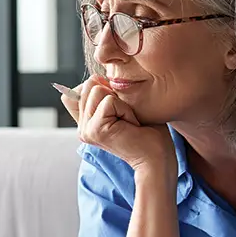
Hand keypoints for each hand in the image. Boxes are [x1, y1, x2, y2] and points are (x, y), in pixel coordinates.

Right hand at [58, 76, 174, 172]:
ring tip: (128, 121)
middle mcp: (82, 127)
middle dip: (114, 94)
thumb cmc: (147, 132)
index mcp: (86, 122)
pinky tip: (131, 125)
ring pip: (97, 89)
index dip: (101, 89)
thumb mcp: (123, 106)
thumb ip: (105, 94)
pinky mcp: (95, 130)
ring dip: (121, 102)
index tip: (119, 111)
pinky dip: (125, 109)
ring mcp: (86, 130)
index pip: (78, 90)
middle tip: (126, 117)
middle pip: (89, 85)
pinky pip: (109, 101)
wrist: (156, 158)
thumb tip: (96, 78)